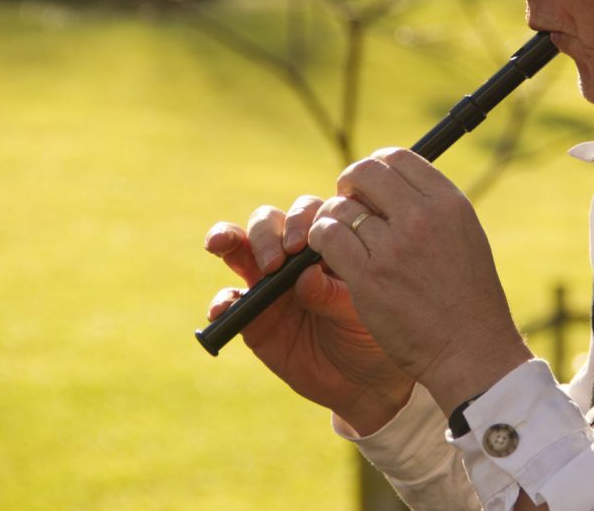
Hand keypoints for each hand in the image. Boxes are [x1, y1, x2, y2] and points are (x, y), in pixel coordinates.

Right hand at [205, 195, 413, 434]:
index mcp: (328, 242)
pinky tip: (222, 310)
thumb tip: (305, 276)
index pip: (309, 213)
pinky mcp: (252, 314)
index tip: (301, 245)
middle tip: (276, 263)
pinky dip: (222, 301)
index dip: (300, 221)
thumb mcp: (361, 312)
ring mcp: (269, 281)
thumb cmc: (371, 333)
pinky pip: (228, 300)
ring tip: (225, 249)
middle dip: (267, 234)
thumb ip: (334, 293)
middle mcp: (295, 254)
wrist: (362, 380)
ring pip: (241, 246)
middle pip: (270, 221)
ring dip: (230, 241)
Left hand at [308, 149, 531, 414]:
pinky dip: (321, 239)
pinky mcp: (368, 276)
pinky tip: (327, 252)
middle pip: (365, 173)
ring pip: (340, 207)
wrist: (470, 348)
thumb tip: (396, 184)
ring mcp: (393, 246)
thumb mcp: (465, 235)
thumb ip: (433, 207)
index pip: (398, 158)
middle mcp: (421, 217)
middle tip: (348, 204)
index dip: (376, 167)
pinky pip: (327, 237)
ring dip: (333, 218)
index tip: (369, 186)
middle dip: (349, 184)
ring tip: (338, 237)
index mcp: (448, 202)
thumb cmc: (469, 296)